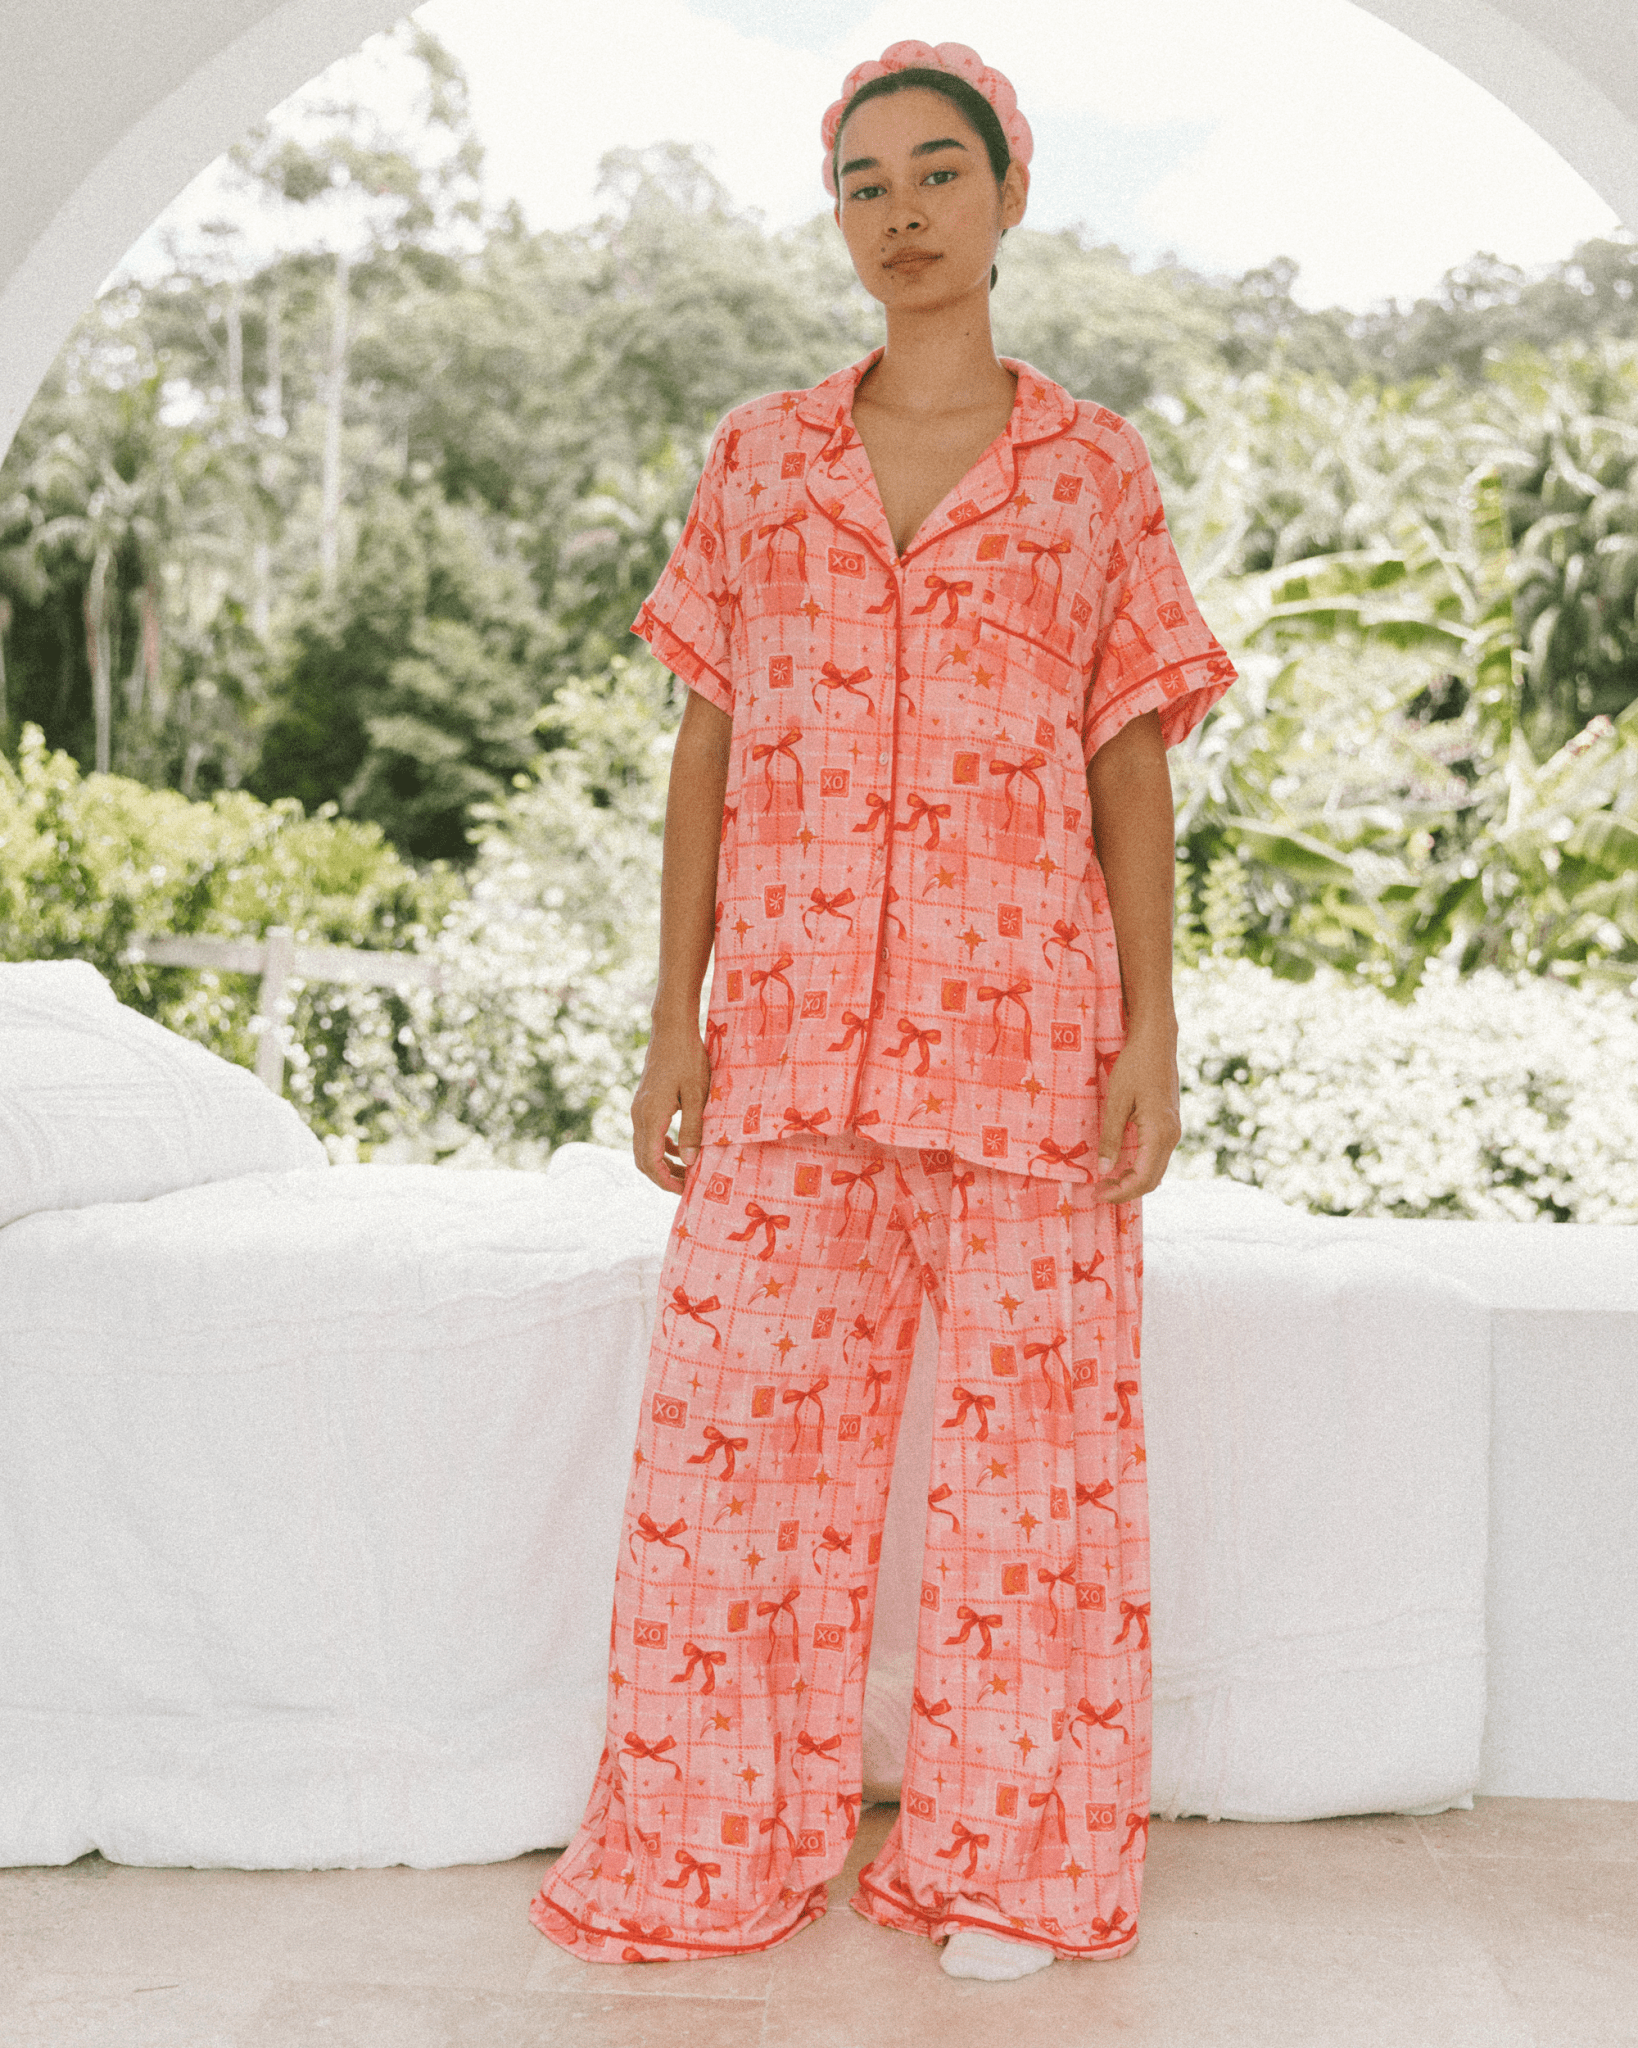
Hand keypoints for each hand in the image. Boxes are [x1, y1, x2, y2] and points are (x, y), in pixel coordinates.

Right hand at [631, 1017, 710, 1192]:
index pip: (651, 1162)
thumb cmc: (688, 1058)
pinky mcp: (645, 1102)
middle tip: (688, 1185)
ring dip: (664, 1163)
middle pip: (643, 1160)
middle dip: (664, 1176)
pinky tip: (683, 1147)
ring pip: (644, 1148)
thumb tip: (692, 1162)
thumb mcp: (696, 1095)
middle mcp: (639, 1115)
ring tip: (688, 1170)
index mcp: (650, 1116)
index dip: (666, 1181)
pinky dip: (662, 1147)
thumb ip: (693, 1130)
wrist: (671, 1030)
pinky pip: (648, 1134)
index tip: (685, 1190)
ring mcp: (639, 1109)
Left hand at [1093, 1022, 1181, 1202]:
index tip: (1096, 1195)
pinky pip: (1156, 1157)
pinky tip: (1120, 1165)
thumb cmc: (1135, 1065)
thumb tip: (1104, 1169)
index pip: (1142, 1178)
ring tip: (1105, 1181)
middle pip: (1151, 1180)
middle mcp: (1171, 1136)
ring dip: (1131, 1181)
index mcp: (1160, 1132)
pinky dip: (1139, 1168)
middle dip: (1125, 1191)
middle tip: (1097, 1192)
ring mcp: (1173, 1131)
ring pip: (1155, 1170)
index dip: (1120, 1192)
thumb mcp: (1117, 1100)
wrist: (1157, 1041)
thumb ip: (1111, 1137)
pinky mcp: (1169, 1125)